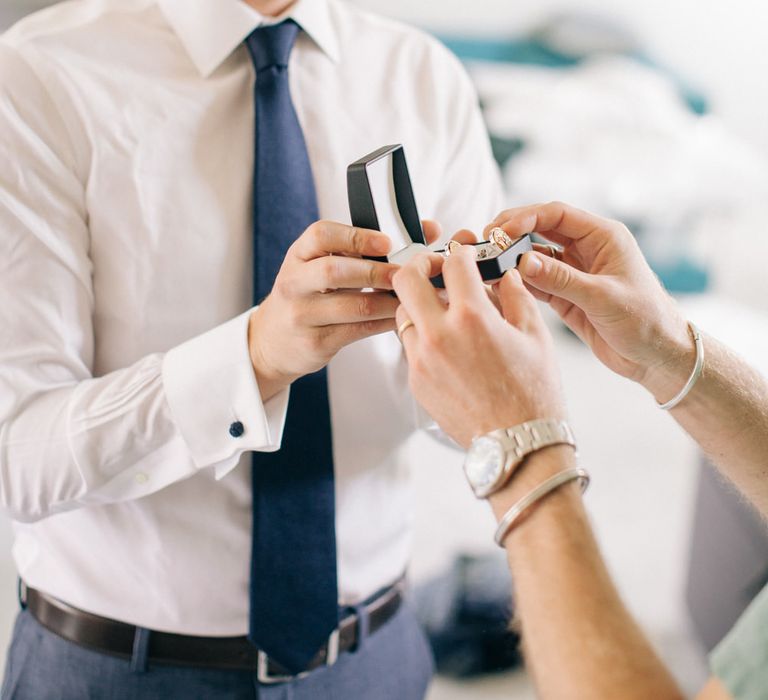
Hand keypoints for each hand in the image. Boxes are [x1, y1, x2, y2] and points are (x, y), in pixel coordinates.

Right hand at [248, 221, 402, 398]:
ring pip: (352, 305)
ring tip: (412, 298)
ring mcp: (302, 314)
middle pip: (335, 271)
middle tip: (406, 273)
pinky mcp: (315, 342)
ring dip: (388, 301)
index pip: (321, 235)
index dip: (355, 236)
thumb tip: (428, 229)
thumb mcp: (326, 264)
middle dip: (377, 271)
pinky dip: (383, 322)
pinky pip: (357, 330)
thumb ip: (370, 246)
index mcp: (299, 255)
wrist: (274, 339)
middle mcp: (295, 282)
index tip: (385, 241)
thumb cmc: (311, 295)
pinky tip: (400, 316)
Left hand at [392, 247, 565, 447]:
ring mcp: (422, 360)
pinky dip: (423, 335)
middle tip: (436, 269)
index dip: (460, 252)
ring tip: (442, 309)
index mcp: (473, 319)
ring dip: (419, 303)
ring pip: (402, 313)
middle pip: (407, 278)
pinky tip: (446, 343)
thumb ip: (516, 296)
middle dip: (421, 265)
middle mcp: (440, 336)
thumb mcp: (536, 337)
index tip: (465, 256)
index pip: (453, 263)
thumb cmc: (533, 395)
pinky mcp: (416, 381)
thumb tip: (505, 275)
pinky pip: (409, 345)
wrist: (517, 445)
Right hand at [488, 202, 692, 401]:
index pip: (557, 215)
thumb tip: (523, 260)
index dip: (526, 218)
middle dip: (512, 232)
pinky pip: (536, 281)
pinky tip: (500, 283)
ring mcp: (575, 272)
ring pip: (535, 254)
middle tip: (485, 241)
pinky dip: (518, 281)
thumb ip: (562, 279)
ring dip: (512, 257)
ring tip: (487, 262)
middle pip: (541, 228)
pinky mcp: (566, 295)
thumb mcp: (602, 298)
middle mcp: (587, 249)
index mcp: (603, 237)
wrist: (656, 356)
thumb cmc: (644, 321)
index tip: (500, 231)